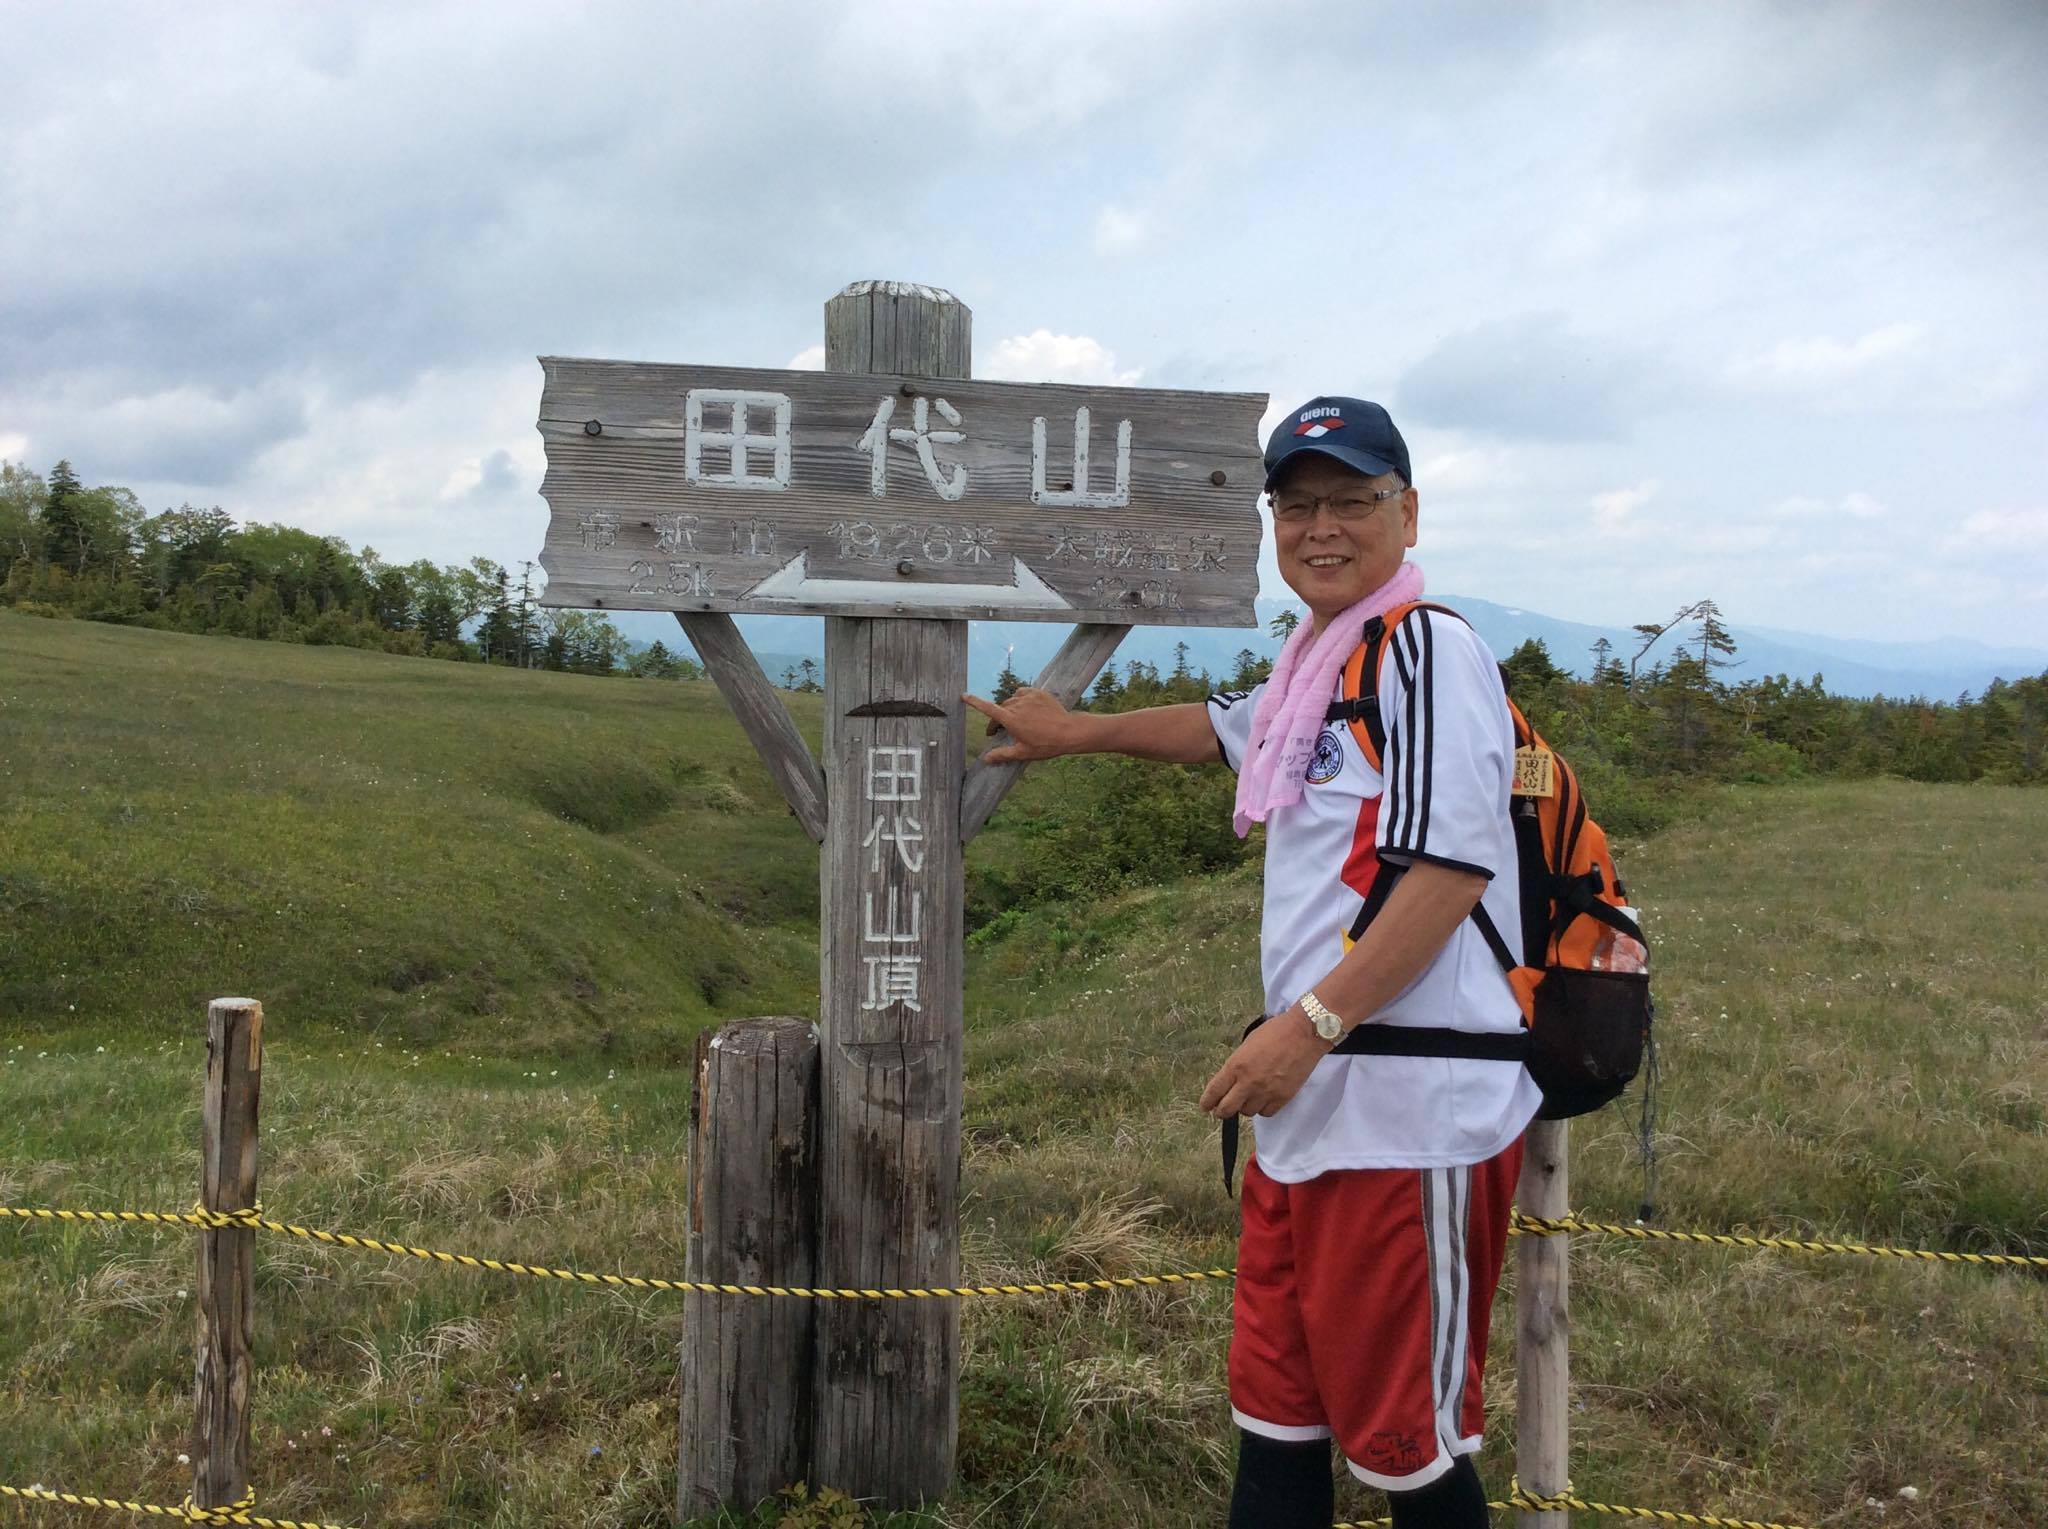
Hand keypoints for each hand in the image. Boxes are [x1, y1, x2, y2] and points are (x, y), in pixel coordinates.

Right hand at [960, 686, 1079, 764]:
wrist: (1069, 731)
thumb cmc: (1046, 745)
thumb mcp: (1023, 753)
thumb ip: (1003, 754)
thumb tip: (986, 759)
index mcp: (1010, 719)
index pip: (987, 709)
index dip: (974, 702)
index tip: (963, 696)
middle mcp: (1016, 705)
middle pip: (1000, 709)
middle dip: (997, 720)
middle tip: (998, 732)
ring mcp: (1028, 697)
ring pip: (1011, 700)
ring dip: (1009, 709)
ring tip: (1014, 720)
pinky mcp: (1038, 693)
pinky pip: (1022, 693)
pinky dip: (1020, 699)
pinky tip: (1025, 708)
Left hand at [1198, 1008, 1330, 1120]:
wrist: (1304, 1034)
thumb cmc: (1275, 1032)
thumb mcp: (1247, 1044)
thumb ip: (1237, 1064)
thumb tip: (1231, 1080)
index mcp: (1236, 1065)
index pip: (1215, 1091)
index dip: (1207, 1102)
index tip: (1206, 1106)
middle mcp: (1248, 1082)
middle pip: (1226, 1109)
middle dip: (1221, 1111)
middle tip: (1222, 1110)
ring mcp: (1266, 1092)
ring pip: (1247, 1113)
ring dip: (1245, 1107)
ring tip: (1249, 1098)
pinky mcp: (1283, 1097)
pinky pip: (1266, 1113)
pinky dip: (1263, 1109)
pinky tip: (1264, 1100)